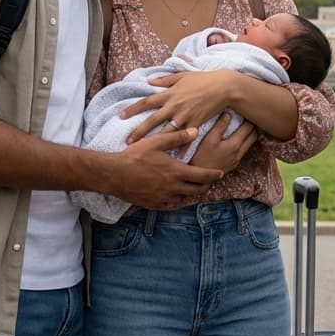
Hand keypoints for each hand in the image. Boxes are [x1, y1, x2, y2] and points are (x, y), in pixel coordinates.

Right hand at [106, 128, 222, 209]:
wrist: (113, 174)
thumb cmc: (134, 156)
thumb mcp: (156, 142)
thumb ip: (177, 137)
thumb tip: (195, 130)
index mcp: (176, 172)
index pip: (203, 176)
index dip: (214, 175)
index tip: (221, 172)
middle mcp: (172, 188)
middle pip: (197, 190)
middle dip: (205, 185)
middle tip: (208, 180)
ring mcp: (163, 198)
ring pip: (184, 198)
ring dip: (191, 192)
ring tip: (193, 185)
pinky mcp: (153, 204)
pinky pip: (170, 204)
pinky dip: (176, 199)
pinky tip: (175, 193)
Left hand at [121, 71, 233, 143]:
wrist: (223, 87)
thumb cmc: (203, 79)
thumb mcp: (182, 76)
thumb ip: (164, 80)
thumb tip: (149, 81)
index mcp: (169, 94)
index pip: (146, 102)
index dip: (132, 109)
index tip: (120, 117)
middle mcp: (174, 106)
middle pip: (152, 121)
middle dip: (139, 132)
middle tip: (127, 142)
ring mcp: (185, 116)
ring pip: (166, 132)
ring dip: (155, 142)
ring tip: (146, 152)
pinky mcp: (196, 124)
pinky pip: (186, 139)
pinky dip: (180, 150)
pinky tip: (174, 160)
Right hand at [190, 116, 258, 172]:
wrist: (197, 177)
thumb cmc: (200, 156)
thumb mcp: (208, 139)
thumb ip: (219, 126)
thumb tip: (228, 114)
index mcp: (234, 145)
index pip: (249, 128)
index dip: (249, 118)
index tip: (246, 111)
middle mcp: (239, 153)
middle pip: (253, 136)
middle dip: (253, 126)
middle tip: (247, 117)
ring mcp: (237, 160)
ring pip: (249, 144)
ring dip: (248, 134)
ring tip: (242, 126)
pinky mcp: (233, 165)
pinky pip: (243, 151)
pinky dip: (243, 142)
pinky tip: (235, 138)